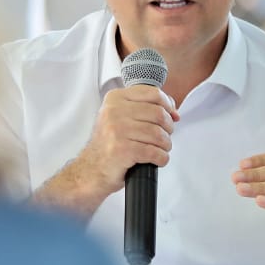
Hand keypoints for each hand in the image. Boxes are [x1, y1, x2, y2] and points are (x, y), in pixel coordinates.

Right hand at [41, 85, 178, 214]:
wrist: (90, 170)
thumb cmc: (109, 145)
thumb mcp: (121, 118)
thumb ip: (145, 108)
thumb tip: (174, 112)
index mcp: (115, 99)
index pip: (153, 93)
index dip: (168, 106)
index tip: (171, 116)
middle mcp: (114, 111)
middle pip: (159, 114)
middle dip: (168, 128)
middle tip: (163, 137)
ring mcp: (117, 130)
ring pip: (158, 134)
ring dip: (165, 146)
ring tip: (159, 150)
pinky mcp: (122, 150)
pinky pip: (154, 152)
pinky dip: (161, 158)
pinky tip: (155, 160)